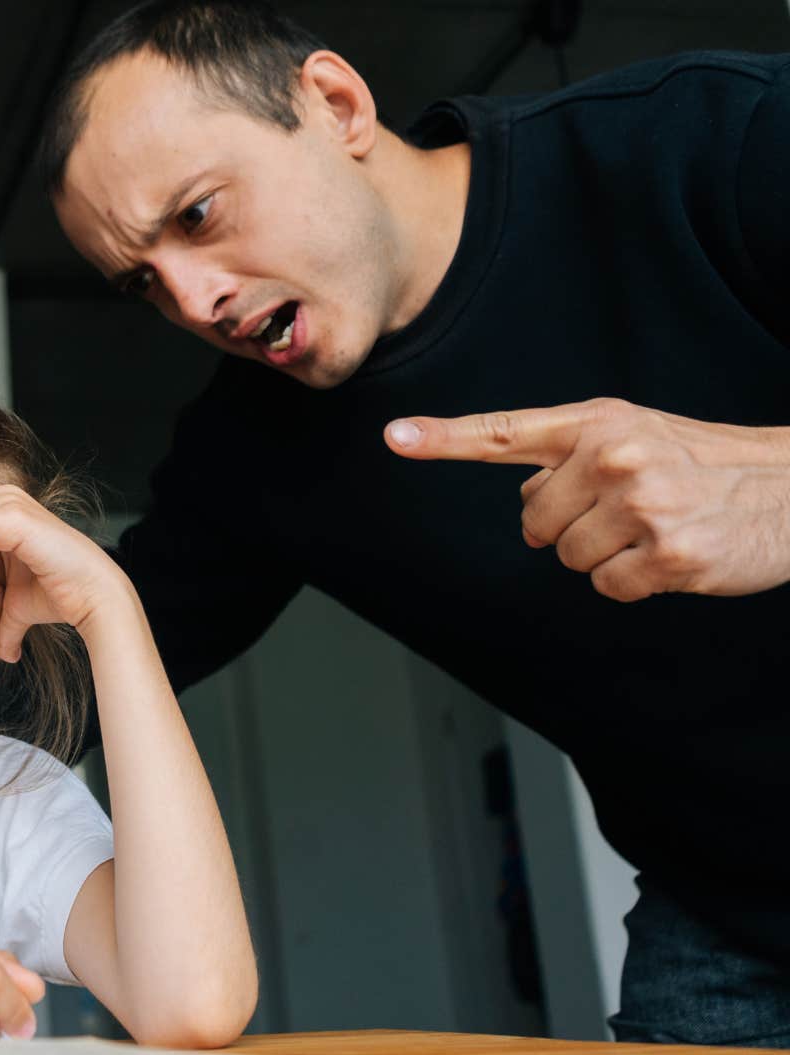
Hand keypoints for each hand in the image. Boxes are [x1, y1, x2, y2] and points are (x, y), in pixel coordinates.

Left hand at [386, 398, 789, 600]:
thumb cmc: (706, 463)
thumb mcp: (637, 436)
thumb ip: (570, 457)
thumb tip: (526, 498)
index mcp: (599, 423)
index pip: (505, 432)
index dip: (443, 438)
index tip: (394, 437)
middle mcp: (615, 456)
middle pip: (533, 522)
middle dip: (571, 527)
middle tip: (631, 510)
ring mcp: (642, 505)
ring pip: (567, 558)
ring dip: (606, 556)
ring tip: (657, 528)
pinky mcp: (667, 555)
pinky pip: (607, 586)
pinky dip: (634, 582)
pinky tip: (673, 555)